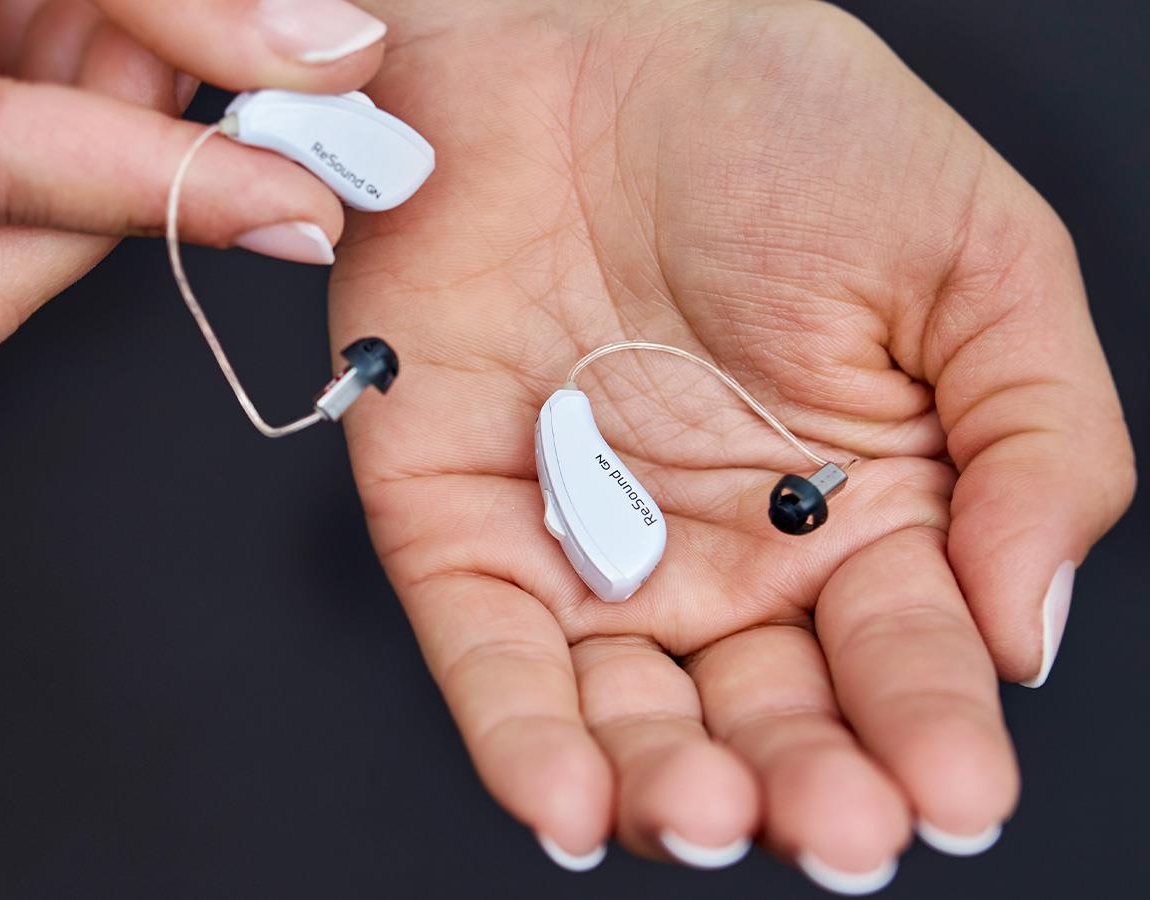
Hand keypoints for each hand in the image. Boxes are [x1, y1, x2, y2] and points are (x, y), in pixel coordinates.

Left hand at [332, 0, 1132, 887]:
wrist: (585, 31)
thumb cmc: (785, 127)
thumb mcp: (974, 260)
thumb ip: (1037, 446)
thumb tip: (1030, 632)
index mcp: (864, 512)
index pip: (904, 658)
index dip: (931, 731)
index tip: (951, 792)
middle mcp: (724, 555)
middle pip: (768, 719)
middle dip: (804, 788)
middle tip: (834, 826)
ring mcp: (585, 547)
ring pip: (626, 715)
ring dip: (665, 786)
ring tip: (706, 809)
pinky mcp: (456, 520)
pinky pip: (487, 654)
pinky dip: (519, 738)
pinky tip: (569, 806)